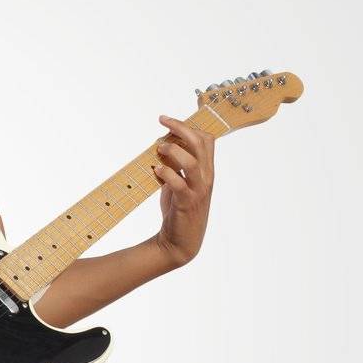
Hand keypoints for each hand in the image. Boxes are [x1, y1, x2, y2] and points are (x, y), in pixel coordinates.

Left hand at [152, 113, 214, 266]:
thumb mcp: (178, 183)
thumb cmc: (178, 210)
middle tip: (163, 121)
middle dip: (182, 128)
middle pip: (201, 144)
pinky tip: (156, 170)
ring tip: (159, 148)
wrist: (180, 242)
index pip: (207, 140)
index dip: (190, 126)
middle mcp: (206, 178)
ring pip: (193, 162)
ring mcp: (198, 191)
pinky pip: (180, 184)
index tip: (169, 121)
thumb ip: (175, 166)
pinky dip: (167, 174)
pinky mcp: (187, 203)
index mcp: (206, 171)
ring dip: (175, 151)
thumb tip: (162, 146)